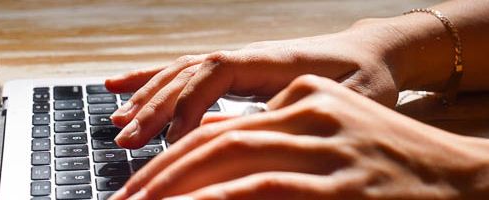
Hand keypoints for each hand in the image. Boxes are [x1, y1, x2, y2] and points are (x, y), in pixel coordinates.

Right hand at [105, 20, 404, 147]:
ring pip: (179, 74)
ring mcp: (236, 62)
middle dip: (154, 108)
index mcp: (269, 61)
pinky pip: (184, 74)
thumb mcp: (346, 99)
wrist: (373, 52)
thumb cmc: (366, 78)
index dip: (189, 106)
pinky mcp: (233, 72)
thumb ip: (302, 112)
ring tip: (116, 123)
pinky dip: (150, 81)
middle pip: (186, 75)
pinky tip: (121, 89)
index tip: (175, 141)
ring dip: (146, 98)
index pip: (214, 77)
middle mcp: (245, 57)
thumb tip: (255, 134)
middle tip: (124, 140)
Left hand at [109, 75, 488, 199]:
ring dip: (172, 187)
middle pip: (214, 135)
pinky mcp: (342, 184)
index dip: (173, 153)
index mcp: (308, 96)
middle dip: (158, 172)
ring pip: (228, 156)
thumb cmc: (409, 174)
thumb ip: (287, 148)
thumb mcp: (342, 144)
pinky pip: (262, 189)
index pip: (224, 122)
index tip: (141, 185)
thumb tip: (226, 172)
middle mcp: (311, 111)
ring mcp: (327, 146)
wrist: (482, 186)